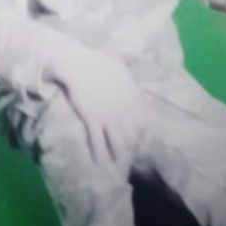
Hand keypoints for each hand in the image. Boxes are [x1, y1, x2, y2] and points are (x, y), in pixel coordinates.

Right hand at [45, 47, 140, 166]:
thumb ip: (129, 84)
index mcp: (132, 98)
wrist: (81, 66)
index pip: (143, 121)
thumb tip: (134, 91)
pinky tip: (99, 163)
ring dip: (118, 154)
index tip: (140, 137)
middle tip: (129, 153)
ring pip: (118, 142)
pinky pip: (98, 142)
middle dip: (132, 146)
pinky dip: (99, 154)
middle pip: (132, 135)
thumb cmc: (100, 62)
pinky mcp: (93, 120)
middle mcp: (124, 110)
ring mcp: (109, 117)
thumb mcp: (122, 70)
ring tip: (117, 161)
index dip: (142, 132)